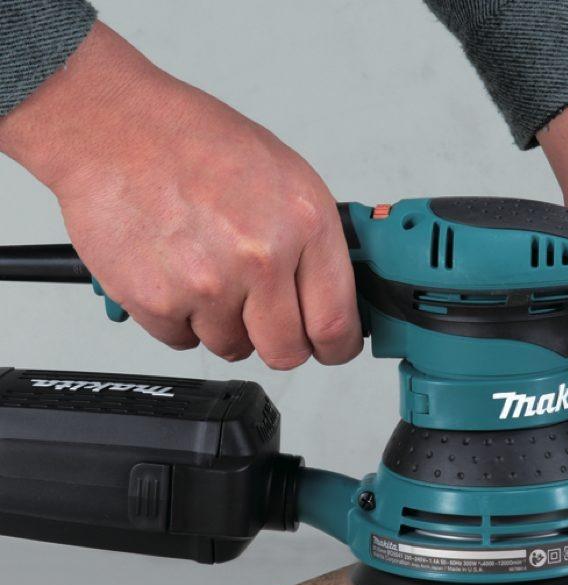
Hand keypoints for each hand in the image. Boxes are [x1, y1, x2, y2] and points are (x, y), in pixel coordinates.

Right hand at [0, 23, 361, 368]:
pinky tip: (175, 273)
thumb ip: (315, 244)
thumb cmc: (194, 143)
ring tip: (207, 271)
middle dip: (279, 341)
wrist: (110, 128)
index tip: (331, 348)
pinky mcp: (157, 303)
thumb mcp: (285, 178)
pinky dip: (181, 318)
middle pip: (286, 352)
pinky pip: (183, 341)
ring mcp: (208, 285)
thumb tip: (336, 297)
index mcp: (304, 224)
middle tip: (265, 316)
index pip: (336, 323)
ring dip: (225, 324)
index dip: (336, 346)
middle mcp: (259, 258)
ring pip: (233, 348)